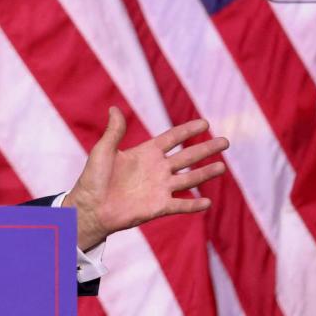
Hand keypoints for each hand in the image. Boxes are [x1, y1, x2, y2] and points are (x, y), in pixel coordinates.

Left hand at [67, 107, 228, 250]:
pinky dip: (194, 204)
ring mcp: (159, 188)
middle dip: (206, 149)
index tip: (205, 123)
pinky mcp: (159, 207)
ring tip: (222, 167)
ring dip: (206, 173)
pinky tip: (207, 202)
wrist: (90, 207)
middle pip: (187, 157)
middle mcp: (156, 169)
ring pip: (189, 179)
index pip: (172, 138)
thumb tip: (114, 108)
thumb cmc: (93, 178)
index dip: (188, 131)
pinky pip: (181, 205)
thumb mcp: (103, 151)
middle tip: (225, 141)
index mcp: (145, 153)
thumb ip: (114, 131)